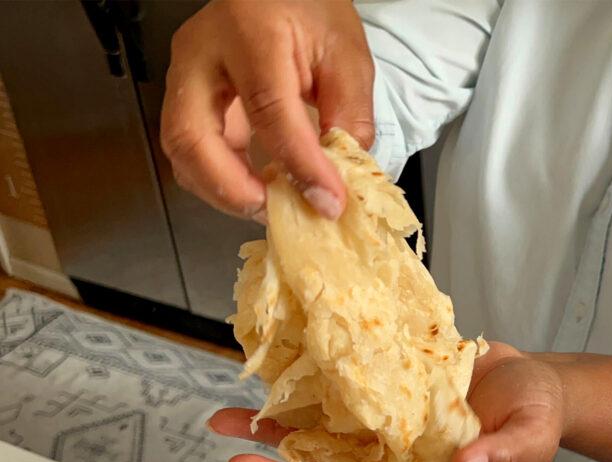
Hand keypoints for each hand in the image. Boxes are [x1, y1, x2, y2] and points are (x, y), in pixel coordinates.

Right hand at [160, 0, 375, 220]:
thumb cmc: (310, 12)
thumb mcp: (346, 56)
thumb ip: (349, 114)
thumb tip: (340, 177)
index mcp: (249, 32)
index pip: (268, 110)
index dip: (298, 164)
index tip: (327, 199)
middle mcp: (202, 53)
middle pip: (191, 136)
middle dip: (232, 189)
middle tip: (277, 211)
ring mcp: (185, 75)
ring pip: (182, 150)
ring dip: (223, 191)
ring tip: (271, 205)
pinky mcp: (186, 97)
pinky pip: (192, 150)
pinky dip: (220, 180)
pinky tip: (258, 190)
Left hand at [210, 343, 563, 461]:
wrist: (524, 376)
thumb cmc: (535, 412)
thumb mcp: (532, 434)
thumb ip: (503, 453)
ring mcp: (382, 436)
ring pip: (320, 447)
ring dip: (272, 441)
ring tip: (225, 427)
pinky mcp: (374, 402)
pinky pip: (329, 407)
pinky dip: (293, 401)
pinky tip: (257, 392)